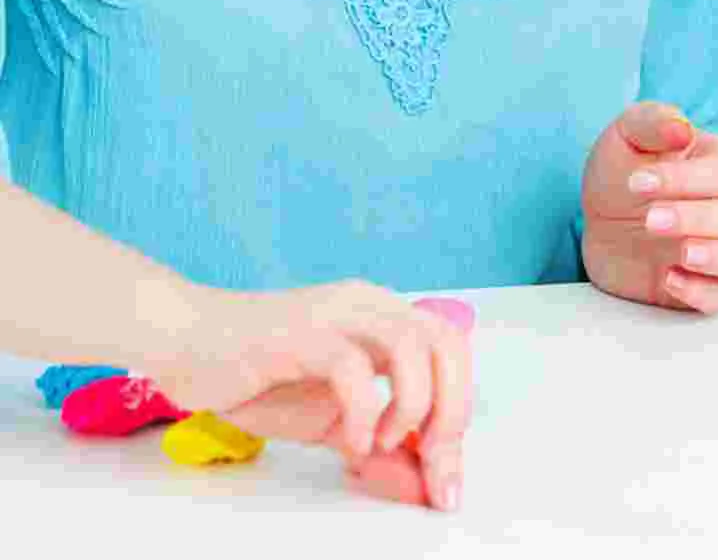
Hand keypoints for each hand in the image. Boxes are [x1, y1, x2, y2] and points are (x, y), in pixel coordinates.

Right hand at [145, 279, 470, 511]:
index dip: (459, 416)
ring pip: (414, 342)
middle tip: (431, 464)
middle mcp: (371, 306)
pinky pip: (353, 364)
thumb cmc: (256, 378)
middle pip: (448, 343)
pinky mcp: (300, 333)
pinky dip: (365, 408)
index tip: (446, 480)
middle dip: (453, 410)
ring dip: (415, 404)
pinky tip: (352, 441)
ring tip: (384, 444)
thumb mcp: (328, 422)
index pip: (451, 355)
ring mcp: (338, 315)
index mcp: (385, 318)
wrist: (183, 345)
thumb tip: (422, 485)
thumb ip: (377, 446)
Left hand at [581, 100, 717, 313]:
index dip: (686, 179)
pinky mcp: (704, 285)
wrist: (600, 220)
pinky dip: (703, 292)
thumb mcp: (627, 135)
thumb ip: (653, 121)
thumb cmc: (622, 169)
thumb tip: (683, 127)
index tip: (637, 182)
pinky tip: (669, 278)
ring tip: (681, 253)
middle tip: (649, 219)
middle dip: (698, 219)